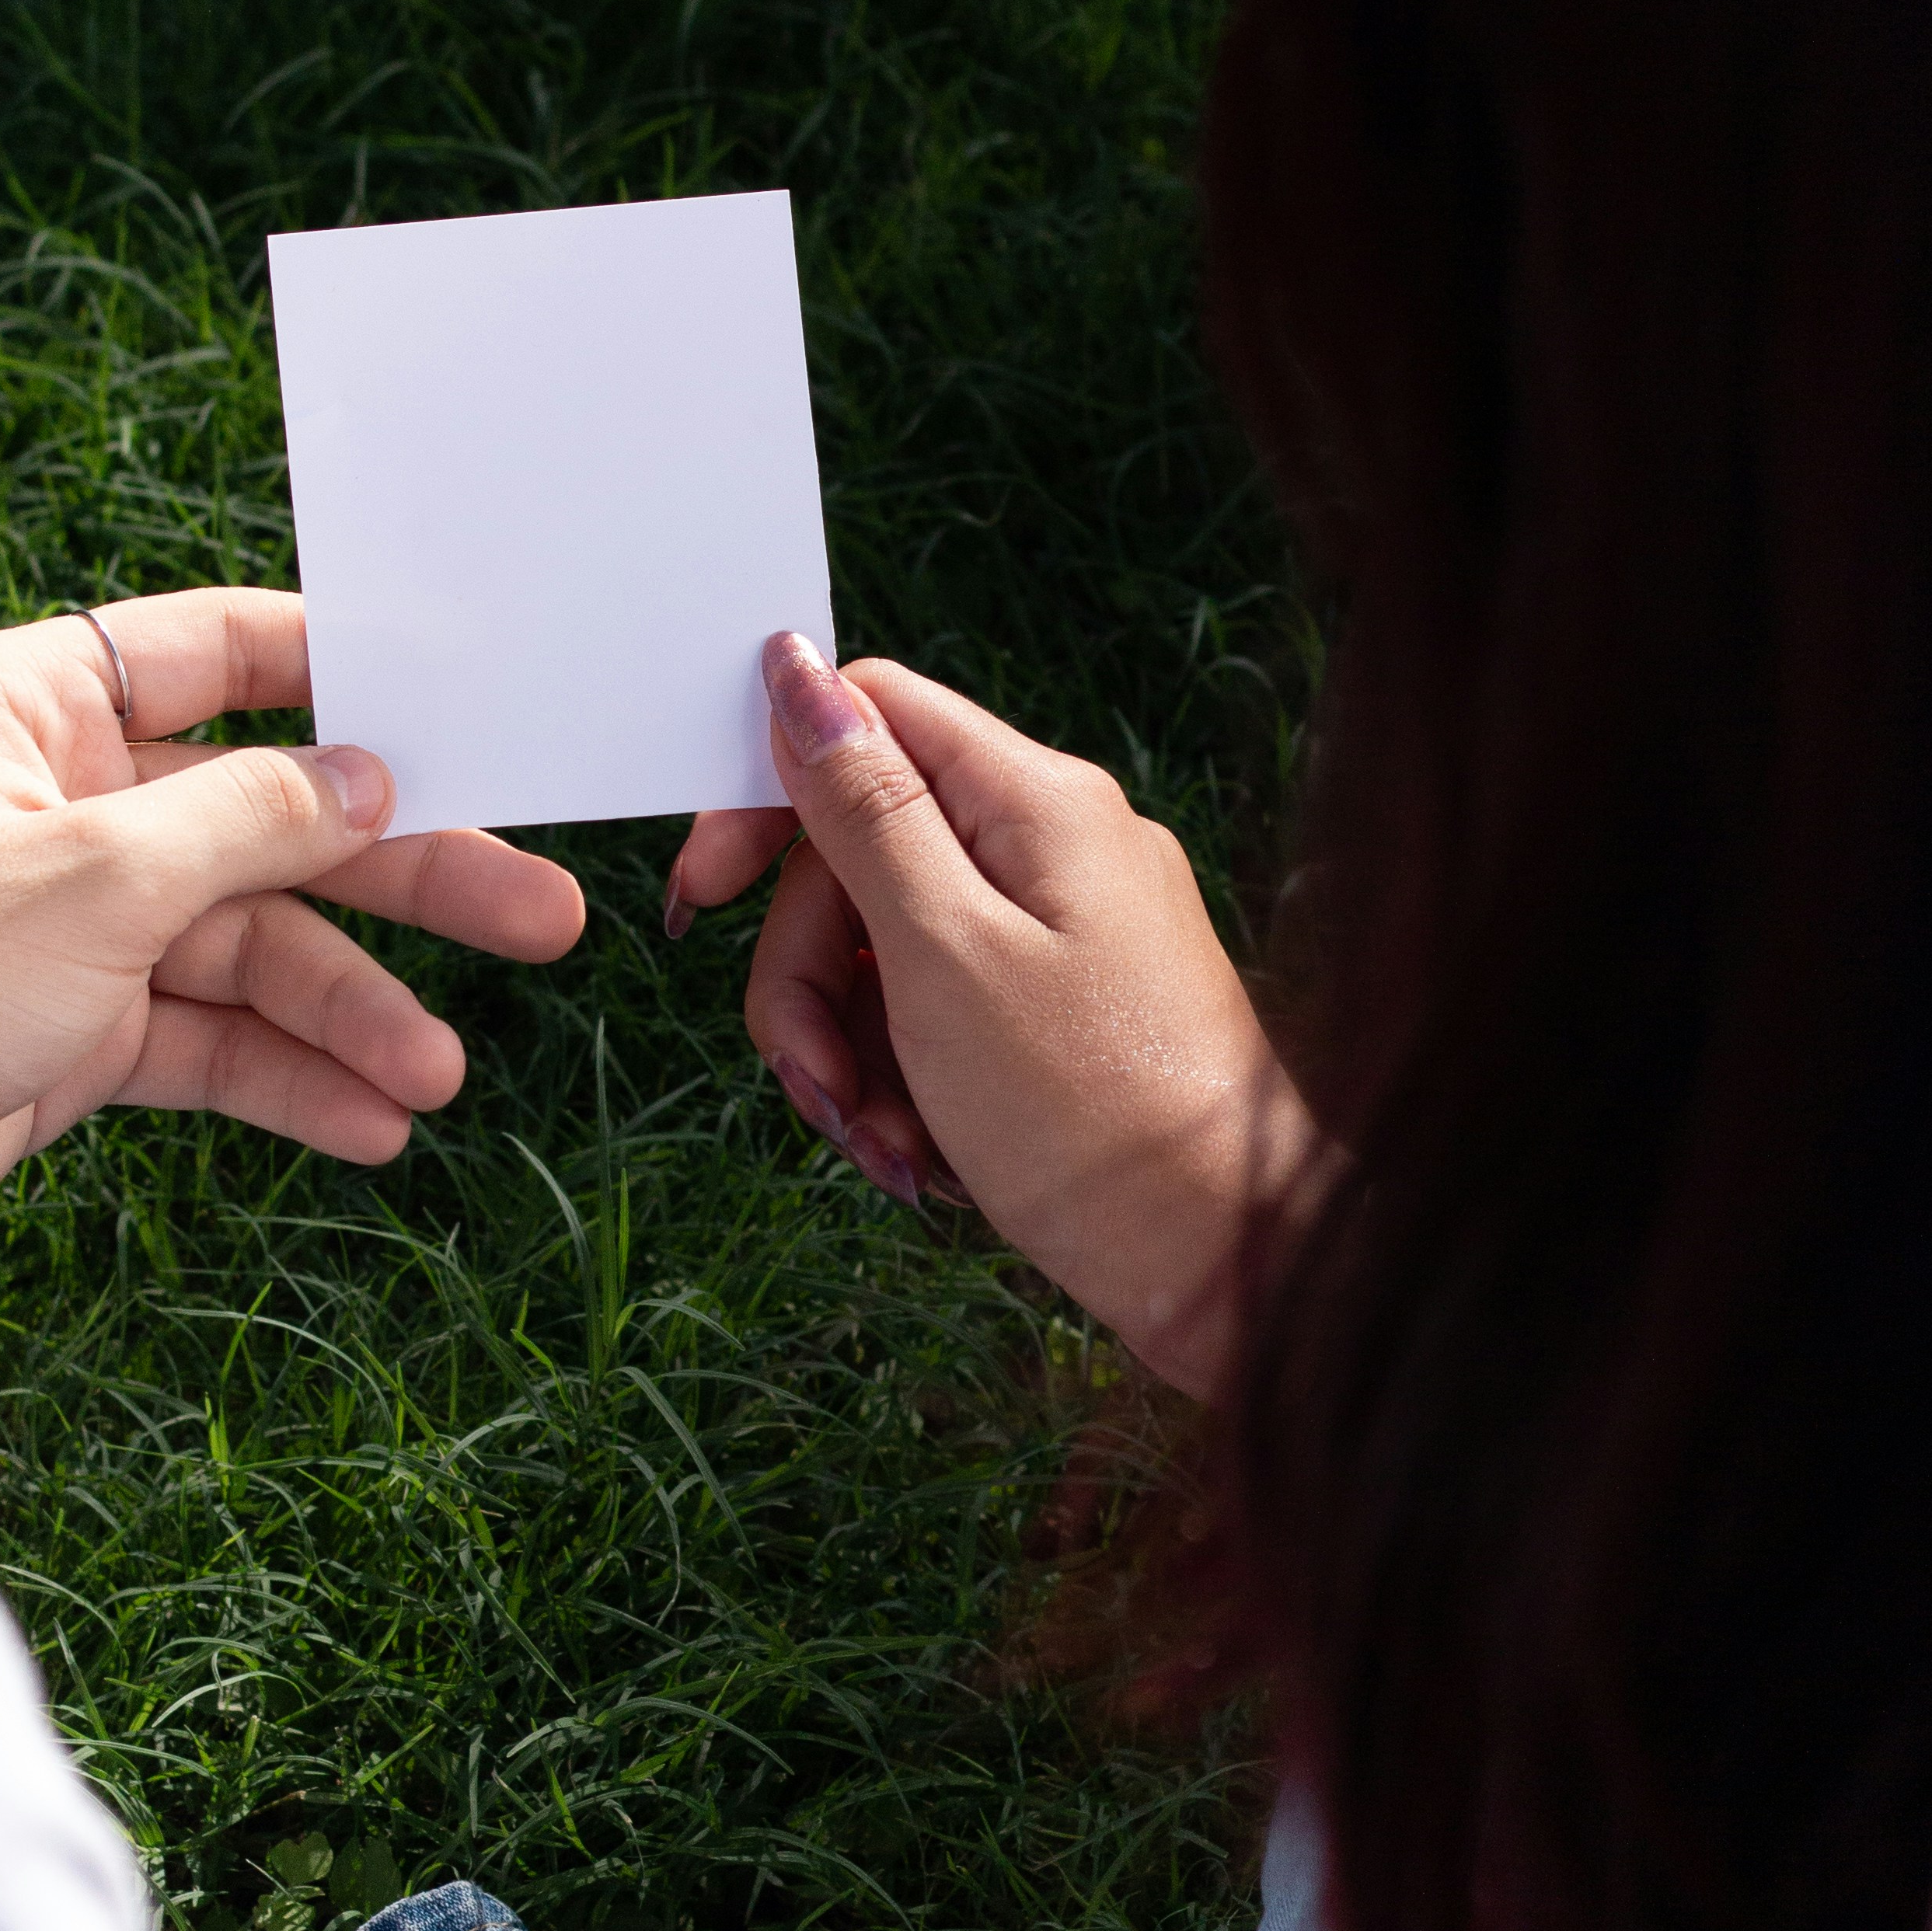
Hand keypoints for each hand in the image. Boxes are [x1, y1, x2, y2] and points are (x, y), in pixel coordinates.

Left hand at [0, 591, 584, 1310]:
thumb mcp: (96, 882)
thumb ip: (249, 819)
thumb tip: (367, 776)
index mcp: (29, 707)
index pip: (216, 652)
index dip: (341, 678)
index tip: (462, 710)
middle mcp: (53, 803)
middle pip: (266, 819)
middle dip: (397, 877)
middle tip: (536, 916)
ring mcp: (60, 925)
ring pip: (247, 945)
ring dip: (346, 1010)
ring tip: (435, 1075)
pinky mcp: (60, 1035)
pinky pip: (203, 1040)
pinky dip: (280, 1077)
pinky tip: (367, 1122)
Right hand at [665, 634, 1323, 1396]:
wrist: (1226, 1264)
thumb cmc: (1092, 1114)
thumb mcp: (943, 952)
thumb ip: (862, 807)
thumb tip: (792, 666)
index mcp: (1036, 802)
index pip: (866, 718)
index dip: (766, 799)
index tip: (705, 901)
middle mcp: (1058, 845)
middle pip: (858, 854)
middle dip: (806, 975)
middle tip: (819, 1085)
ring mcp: (1066, 929)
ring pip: (883, 946)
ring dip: (850, 1049)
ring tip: (885, 1146)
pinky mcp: (1064, 1007)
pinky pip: (938, 1011)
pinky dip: (906, 1081)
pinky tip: (923, 1155)